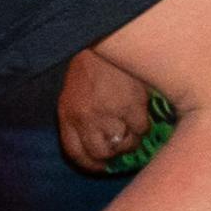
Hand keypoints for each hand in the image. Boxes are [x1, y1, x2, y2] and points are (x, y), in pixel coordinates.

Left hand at [55, 48, 157, 170]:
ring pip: (125, 144)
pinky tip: (140, 112)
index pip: (75, 153)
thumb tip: (99, 147)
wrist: (103, 44)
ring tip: (131, 125)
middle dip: (113, 152)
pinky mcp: (131, 106)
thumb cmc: (88, 70)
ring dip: (131, 139)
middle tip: (121, 145)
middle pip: (101, 152)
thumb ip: (80, 120)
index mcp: (67, 116)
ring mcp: (109, 114)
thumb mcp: (72, 96)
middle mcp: (86, 119)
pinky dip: (143, 125)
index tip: (101, 167)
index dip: (90, 164)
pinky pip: (141, 128)